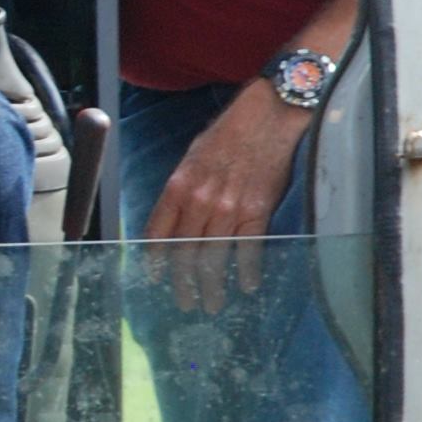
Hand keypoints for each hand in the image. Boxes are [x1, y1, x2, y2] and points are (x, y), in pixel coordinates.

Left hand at [143, 81, 306, 312]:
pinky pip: (249, 250)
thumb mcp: (192, 157)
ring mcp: (229, 208)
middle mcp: (199, 201)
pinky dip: (247, 271)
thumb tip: (175, 219)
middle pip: (184, 253)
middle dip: (182, 284)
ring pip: (213, 257)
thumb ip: (182, 190)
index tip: (155, 279)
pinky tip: (246, 286)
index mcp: (178, 186)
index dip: (155, 261)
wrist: (266, 117)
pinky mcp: (257, 211)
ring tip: (212, 304)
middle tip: (185, 303)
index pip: (158, 233)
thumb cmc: (228, 134)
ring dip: (212, 286)